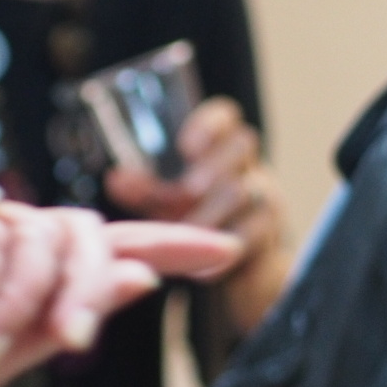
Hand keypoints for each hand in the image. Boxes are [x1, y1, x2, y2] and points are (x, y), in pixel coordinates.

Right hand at [0, 164, 239, 386]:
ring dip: (24, 301)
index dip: (166, 247)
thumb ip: (62, 316)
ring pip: (42, 235)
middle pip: (82, 235)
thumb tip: (139, 280)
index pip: (101, 251)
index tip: (229, 248)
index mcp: (15, 274)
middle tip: (70, 345)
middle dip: (89, 290)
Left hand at [104, 97, 289, 333]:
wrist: (235, 269)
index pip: (225, 117)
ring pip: (248, 189)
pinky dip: (226, 249)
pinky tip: (204, 266)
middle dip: (213, 165)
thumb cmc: (198, 220)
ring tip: (188, 230)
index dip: (209, 124)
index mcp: (220, 149)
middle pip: (244, 142)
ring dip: (212, 212)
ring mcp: (263, 197)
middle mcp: (246, 165)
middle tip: (188, 190)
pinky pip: (255, 232)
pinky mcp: (269, 233)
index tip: (186, 147)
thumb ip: (144, 189)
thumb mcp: (165, 203)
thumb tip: (117, 178)